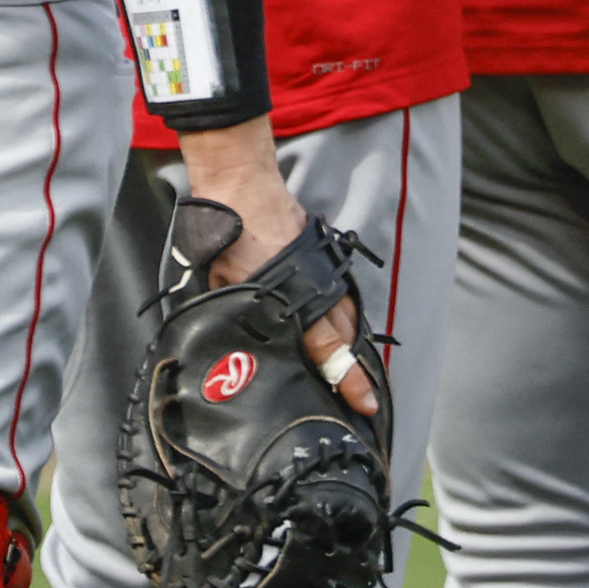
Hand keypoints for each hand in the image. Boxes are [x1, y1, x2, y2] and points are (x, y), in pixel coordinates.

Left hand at [179, 133, 378, 416]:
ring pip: (347, 314)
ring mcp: (323, 269)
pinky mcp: (321, 255)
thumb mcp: (223, 286)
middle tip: (362, 398)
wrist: (241, 184)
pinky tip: (338, 329)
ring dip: (350, 343)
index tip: (365, 403)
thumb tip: (237, 353)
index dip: (347, 378)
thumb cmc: (228, 236)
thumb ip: (239, 318)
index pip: (328, 349)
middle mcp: (317, 286)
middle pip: (347, 336)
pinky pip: (340, 293)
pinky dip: (343, 315)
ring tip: (354, 371)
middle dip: (354, 368)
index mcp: (293, 299)